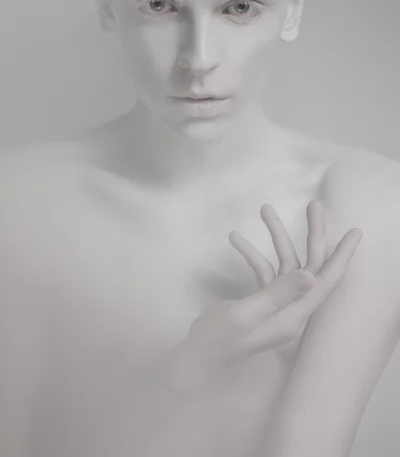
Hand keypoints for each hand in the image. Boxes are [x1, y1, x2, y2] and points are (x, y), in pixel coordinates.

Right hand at [162, 201, 362, 395]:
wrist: (196, 359)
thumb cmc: (219, 340)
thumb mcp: (246, 314)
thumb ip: (277, 294)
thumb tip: (309, 275)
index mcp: (294, 315)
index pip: (326, 281)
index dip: (342, 256)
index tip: (355, 232)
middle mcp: (291, 309)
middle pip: (310, 266)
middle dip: (312, 234)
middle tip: (313, 204)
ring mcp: (276, 304)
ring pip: (286, 263)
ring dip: (276, 237)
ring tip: (264, 209)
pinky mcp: (261, 301)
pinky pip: (264, 271)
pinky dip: (252, 253)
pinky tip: (235, 238)